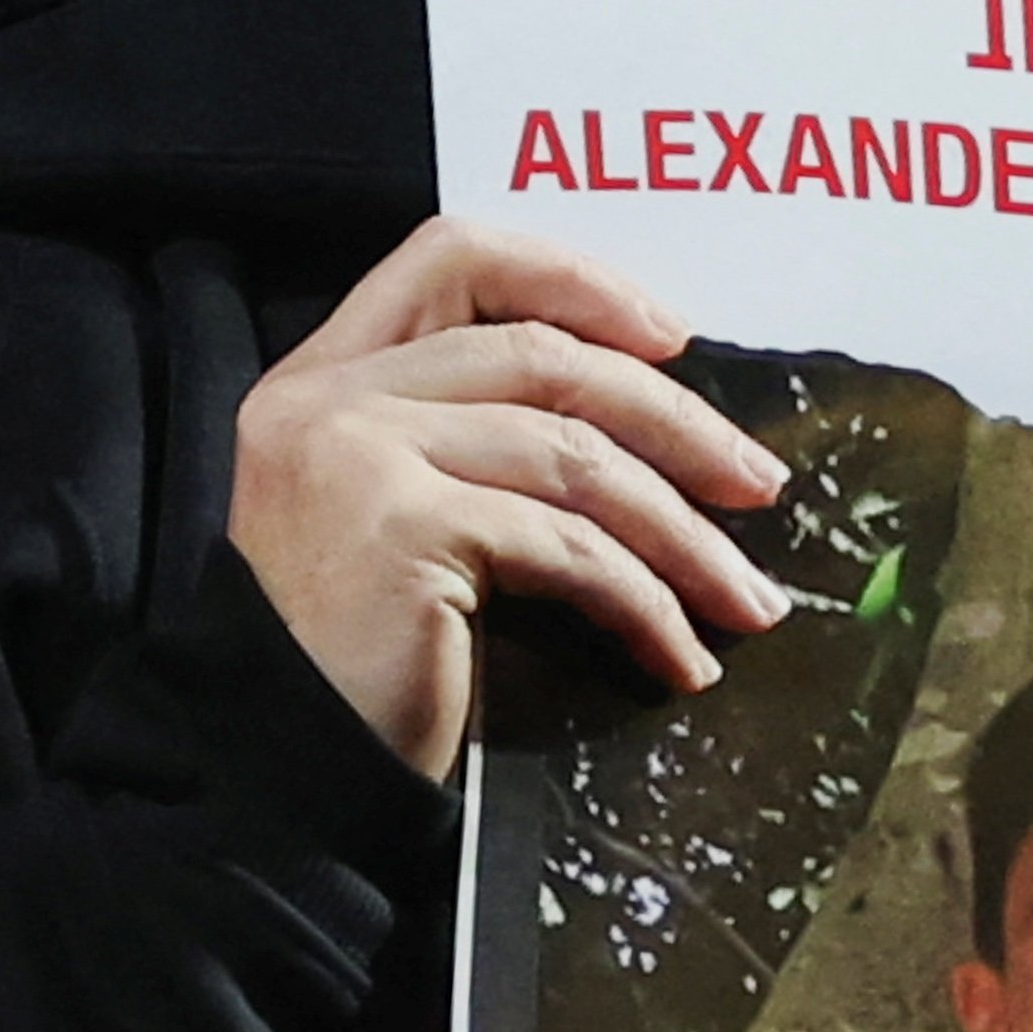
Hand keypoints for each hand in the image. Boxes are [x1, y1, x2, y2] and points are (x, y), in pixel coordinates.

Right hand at [224, 215, 790, 776]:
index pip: (453, 257)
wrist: (274, 774)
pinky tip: (678, 653)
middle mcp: (328, 398)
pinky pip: (568, 548)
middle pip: (542, 353)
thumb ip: (466, 441)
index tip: (671, 337)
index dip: (574, 277)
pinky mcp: (405, 527)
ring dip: (682, 532)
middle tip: (758, 485)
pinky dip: (645, 603)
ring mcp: (359, 454)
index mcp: (319, 378)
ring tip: (744, 597)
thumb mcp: (395, 515)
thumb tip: (645, 422)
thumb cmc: (348, 663)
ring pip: (573, 454)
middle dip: (675, 420)